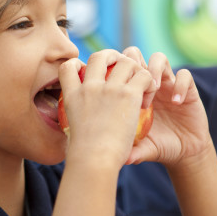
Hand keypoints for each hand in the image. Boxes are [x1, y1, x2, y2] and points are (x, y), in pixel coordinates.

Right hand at [59, 49, 153, 168]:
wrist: (94, 160)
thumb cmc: (83, 157)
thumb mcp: (72, 133)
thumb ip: (77, 123)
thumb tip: (76, 133)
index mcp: (72, 96)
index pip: (67, 67)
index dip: (78, 64)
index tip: (87, 72)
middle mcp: (89, 87)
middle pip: (100, 55)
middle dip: (113, 56)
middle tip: (123, 70)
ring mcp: (109, 89)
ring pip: (125, 61)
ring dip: (135, 69)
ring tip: (140, 85)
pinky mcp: (128, 95)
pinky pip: (143, 75)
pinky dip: (149, 81)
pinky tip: (148, 96)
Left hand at [121, 47, 211, 166]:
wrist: (184, 151)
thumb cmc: (158, 146)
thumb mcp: (143, 148)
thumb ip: (132, 150)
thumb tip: (121, 160)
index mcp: (130, 92)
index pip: (118, 68)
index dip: (116, 73)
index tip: (117, 92)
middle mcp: (148, 84)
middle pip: (135, 54)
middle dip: (134, 64)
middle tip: (134, 84)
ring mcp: (167, 84)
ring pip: (159, 58)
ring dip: (155, 70)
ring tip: (154, 91)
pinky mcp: (187, 89)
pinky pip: (184, 75)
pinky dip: (180, 85)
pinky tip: (176, 103)